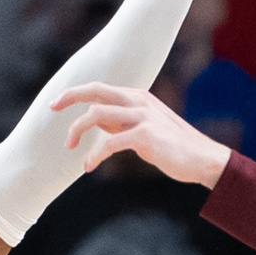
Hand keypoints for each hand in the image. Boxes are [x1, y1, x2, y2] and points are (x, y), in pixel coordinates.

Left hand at [53, 83, 231, 186]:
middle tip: (51, 108)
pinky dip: (94, 154)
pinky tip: (89, 166)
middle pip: (96, 91)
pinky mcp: (146, 135)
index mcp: (137, 97)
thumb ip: (121, 121)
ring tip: (72, 149)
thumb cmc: (171, 146)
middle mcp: (139, 101)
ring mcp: (143, 116)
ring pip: (97, 113)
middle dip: (70, 96)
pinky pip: (110, 142)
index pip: (99, 88)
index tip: (55, 103)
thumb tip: (95, 120)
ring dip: (78, 130)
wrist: (203, 159)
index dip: (75, 93)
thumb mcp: (144, 127)